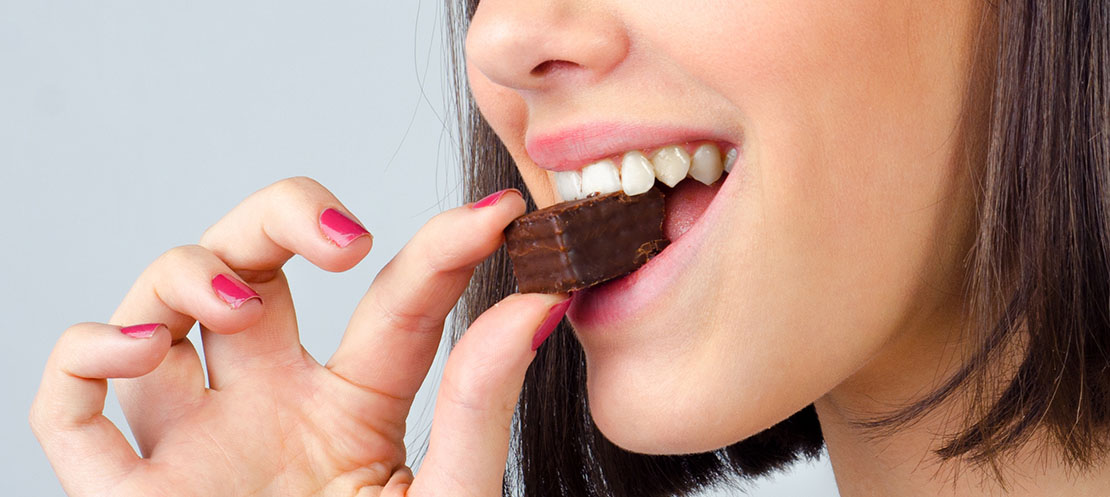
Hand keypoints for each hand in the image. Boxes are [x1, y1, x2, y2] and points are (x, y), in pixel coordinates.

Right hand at [30, 177, 566, 496]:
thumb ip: (483, 405)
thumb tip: (541, 298)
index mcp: (357, 407)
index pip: (393, 302)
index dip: (442, 248)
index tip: (498, 217)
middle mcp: (270, 405)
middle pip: (252, 261)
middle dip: (279, 215)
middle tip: (339, 237)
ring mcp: (196, 442)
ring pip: (157, 308)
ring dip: (184, 272)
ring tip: (238, 305)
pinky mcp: (130, 496)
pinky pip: (67, 411)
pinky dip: (79, 357)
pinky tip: (137, 351)